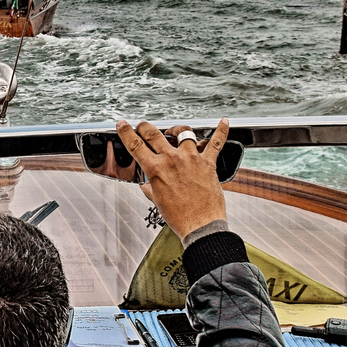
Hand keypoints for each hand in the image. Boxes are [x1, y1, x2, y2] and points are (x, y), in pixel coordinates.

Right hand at [116, 118, 229, 238]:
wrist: (200, 225)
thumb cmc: (179, 216)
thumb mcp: (157, 200)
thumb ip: (150, 187)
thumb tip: (146, 184)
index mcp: (156, 170)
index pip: (136, 146)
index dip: (126, 132)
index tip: (123, 124)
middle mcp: (172, 160)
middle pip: (154, 133)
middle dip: (145, 127)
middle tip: (143, 126)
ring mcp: (191, 159)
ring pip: (183, 132)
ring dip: (176, 129)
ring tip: (174, 131)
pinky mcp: (208, 162)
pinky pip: (216, 142)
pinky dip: (221, 130)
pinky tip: (224, 122)